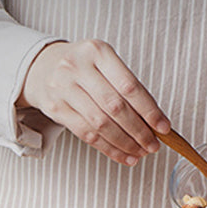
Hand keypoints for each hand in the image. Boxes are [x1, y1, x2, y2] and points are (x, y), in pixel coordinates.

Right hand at [17, 39, 169, 164]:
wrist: (42, 66)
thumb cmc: (84, 66)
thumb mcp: (105, 63)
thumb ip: (128, 87)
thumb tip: (156, 121)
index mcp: (97, 52)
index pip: (129, 86)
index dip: (149, 110)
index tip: (164, 127)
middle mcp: (77, 67)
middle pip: (115, 107)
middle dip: (139, 131)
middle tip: (154, 145)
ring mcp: (63, 88)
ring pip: (101, 124)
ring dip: (125, 143)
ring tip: (141, 152)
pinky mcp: (56, 108)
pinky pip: (86, 134)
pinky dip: (109, 149)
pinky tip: (124, 156)